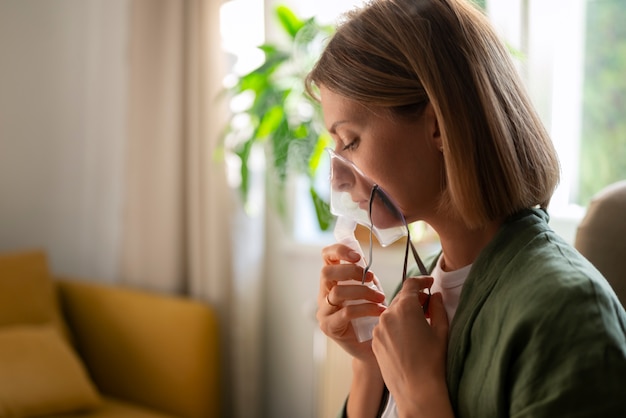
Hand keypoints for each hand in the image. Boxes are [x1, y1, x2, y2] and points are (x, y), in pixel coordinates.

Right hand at [317, 243, 386, 361]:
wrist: (371, 348)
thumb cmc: (371, 316)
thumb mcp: (369, 291)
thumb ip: (366, 276)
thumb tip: (368, 259)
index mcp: (332, 281)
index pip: (326, 257)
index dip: (339, 250)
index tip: (357, 256)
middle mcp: (323, 294)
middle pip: (326, 273)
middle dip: (351, 271)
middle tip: (372, 278)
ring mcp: (324, 311)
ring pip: (337, 293)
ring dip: (363, 292)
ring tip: (381, 298)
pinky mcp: (329, 327)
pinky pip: (346, 312)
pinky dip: (366, 309)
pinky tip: (380, 311)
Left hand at [372, 277, 450, 416]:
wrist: (417, 390)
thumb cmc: (432, 361)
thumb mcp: (441, 330)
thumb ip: (437, 308)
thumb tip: (435, 296)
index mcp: (405, 308)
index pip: (411, 284)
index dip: (422, 281)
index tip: (429, 283)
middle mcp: (387, 315)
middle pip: (400, 298)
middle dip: (414, 300)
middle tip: (428, 307)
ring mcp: (378, 329)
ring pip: (391, 313)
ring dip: (403, 314)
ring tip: (418, 325)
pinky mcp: (375, 341)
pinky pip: (385, 326)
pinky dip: (395, 326)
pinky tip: (407, 338)